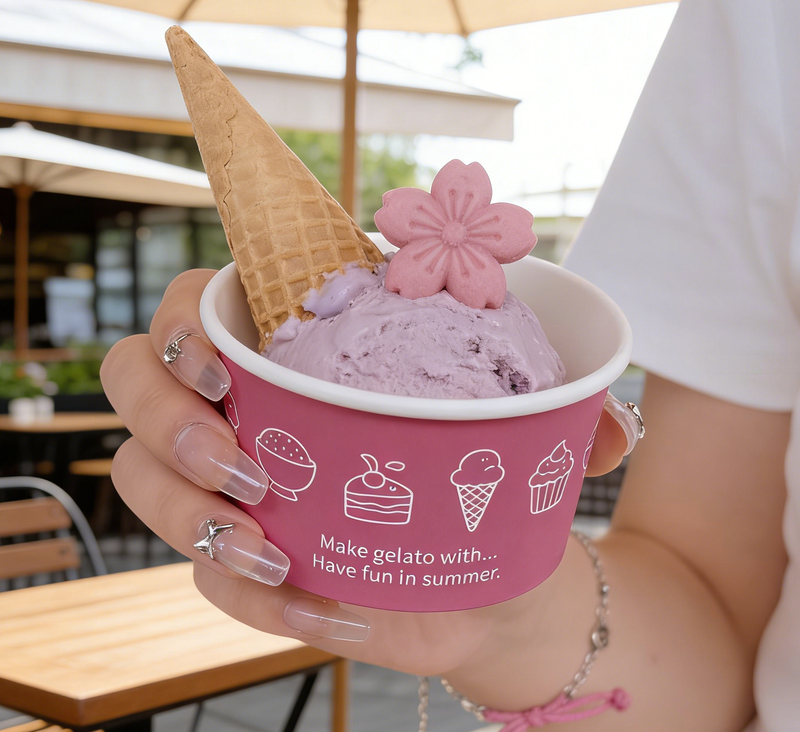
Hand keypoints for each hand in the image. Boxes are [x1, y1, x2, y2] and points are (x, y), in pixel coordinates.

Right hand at [100, 268, 632, 676]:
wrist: (482, 578)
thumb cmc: (484, 478)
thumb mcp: (520, 429)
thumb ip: (571, 412)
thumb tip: (610, 412)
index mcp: (289, 347)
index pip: (193, 305)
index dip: (181, 324)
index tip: (227, 366)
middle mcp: (239, 405)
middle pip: (134, 382)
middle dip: (167, 419)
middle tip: (246, 464)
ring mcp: (224, 483)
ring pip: (139, 477)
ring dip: (187, 511)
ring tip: (269, 543)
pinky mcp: (233, 558)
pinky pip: (200, 575)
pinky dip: (248, 593)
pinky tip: (322, 606)